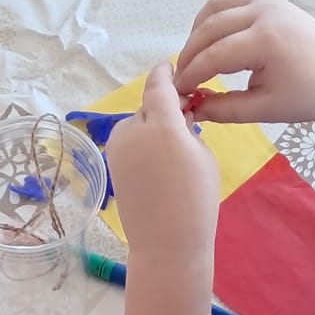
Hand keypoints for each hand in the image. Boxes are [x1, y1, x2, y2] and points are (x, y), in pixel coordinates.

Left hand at [106, 63, 218, 266]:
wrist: (166, 245)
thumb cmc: (196, 201)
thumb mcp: (202, 155)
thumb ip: (187, 126)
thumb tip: (177, 114)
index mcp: (162, 124)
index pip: (159, 84)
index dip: (166, 73)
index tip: (173, 69)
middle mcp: (133, 130)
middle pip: (149, 105)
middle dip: (164, 109)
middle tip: (184, 123)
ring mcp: (117, 147)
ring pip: (137, 123)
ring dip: (151, 128)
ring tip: (170, 154)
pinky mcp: (111, 163)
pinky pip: (128, 142)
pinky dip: (141, 144)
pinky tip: (155, 166)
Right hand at [174, 0, 314, 123]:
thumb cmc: (305, 95)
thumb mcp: (264, 108)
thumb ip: (225, 109)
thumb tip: (193, 108)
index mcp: (264, 40)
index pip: (214, 55)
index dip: (191, 75)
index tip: (179, 91)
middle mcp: (262, 12)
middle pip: (210, 27)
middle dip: (190, 53)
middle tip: (182, 76)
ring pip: (217, 3)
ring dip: (199, 27)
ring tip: (195, 52)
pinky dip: (217, 9)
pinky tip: (213, 30)